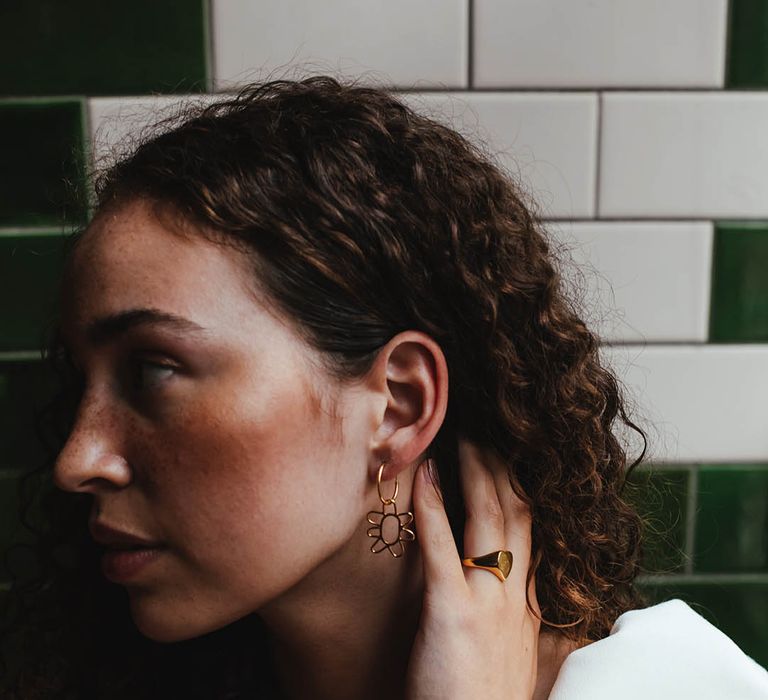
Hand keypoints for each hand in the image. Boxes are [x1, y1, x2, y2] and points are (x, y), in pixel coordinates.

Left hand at [404, 439, 540, 699]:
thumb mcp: (513, 661)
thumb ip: (515, 621)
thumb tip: (518, 594)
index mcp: (530, 608)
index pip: (533, 533)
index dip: (523, 490)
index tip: (512, 458)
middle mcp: (518, 598)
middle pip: (518, 514)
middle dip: (505, 466)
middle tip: (491, 429)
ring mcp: (489, 603)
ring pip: (491, 519)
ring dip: (477, 471)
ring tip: (464, 434)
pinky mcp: (453, 613)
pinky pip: (442, 549)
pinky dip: (434, 507)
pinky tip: (425, 474)